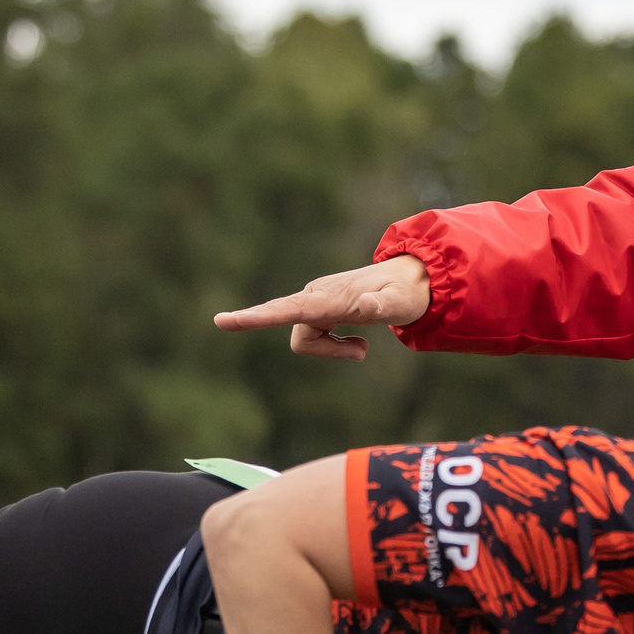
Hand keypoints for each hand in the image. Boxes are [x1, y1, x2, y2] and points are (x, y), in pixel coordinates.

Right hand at [214, 256, 430, 360]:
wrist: (409, 280)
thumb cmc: (406, 294)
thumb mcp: (401, 303)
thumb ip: (384, 306)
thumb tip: (365, 309)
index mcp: (328, 298)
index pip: (287, 310)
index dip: (257, 318)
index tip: (224, 321)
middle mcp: (314, 297)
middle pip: (295, 334)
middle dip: (306, 342)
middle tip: (274, 330)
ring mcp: (314, 303)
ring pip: (305, 343)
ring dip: (333, 353)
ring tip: (365, 348)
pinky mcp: (317, 311)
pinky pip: (312, 340)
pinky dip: (334, 349)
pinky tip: (358, 345)